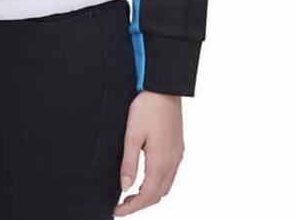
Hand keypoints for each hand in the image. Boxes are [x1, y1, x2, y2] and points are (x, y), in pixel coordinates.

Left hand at [114, 91, 184, 214]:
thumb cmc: (148, 107)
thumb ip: (129, 162)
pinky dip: (158, 182)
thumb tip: (125, 186)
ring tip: (132, 193)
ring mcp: (177, 155)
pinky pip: (170, 174)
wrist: (165, 88)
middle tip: (122, 205)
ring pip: (166, 185)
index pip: (147, 196)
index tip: (117, 211)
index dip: (132, 208)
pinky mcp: (178, 147)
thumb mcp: (132, 134)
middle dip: (140, 203)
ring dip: (150, 194)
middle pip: (158, 194)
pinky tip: (147, 176)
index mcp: (160, 161)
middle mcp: (172, 162)